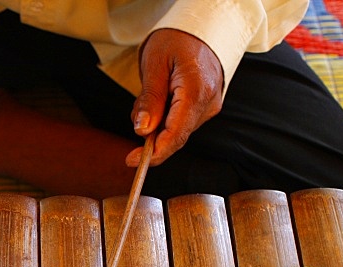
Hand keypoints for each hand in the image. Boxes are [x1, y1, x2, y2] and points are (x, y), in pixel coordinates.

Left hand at [126, 28, 223, 167]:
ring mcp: (210, 106)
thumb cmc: (176, 40)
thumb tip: (142, 131)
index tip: (132, 160)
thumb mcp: (154, 65)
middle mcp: (208, 103)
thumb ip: (150, 100)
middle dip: (151, 134)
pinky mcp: (206, 107)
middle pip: (175, 136)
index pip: (175, 134)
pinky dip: (165, 118)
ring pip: (176, 130)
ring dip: (157, 123)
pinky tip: (161, 98)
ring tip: (152, 93)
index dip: (154, 153)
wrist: (199, 28)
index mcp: (196, 91)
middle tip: (137, 111)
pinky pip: (181, 123)